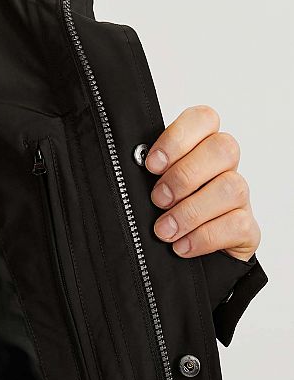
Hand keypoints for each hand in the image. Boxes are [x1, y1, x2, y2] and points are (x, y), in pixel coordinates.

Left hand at [145, 105, 260, 261]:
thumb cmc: (165, 214)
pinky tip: (182, 246)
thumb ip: (150, 173)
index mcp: (201, 147)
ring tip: (164, 230)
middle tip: (158, 199)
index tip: (152, 164)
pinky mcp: (247, 228)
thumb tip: (132, 165)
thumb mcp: (152, 187)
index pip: (204, 118)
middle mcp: (224, 168)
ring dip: (191, 211)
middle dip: (184, 176)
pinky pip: (237, 224)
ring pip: (232, 187)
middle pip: (223, 148)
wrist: (186, 260)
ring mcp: (239, 197)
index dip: (178, 137)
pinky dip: (203, 237)